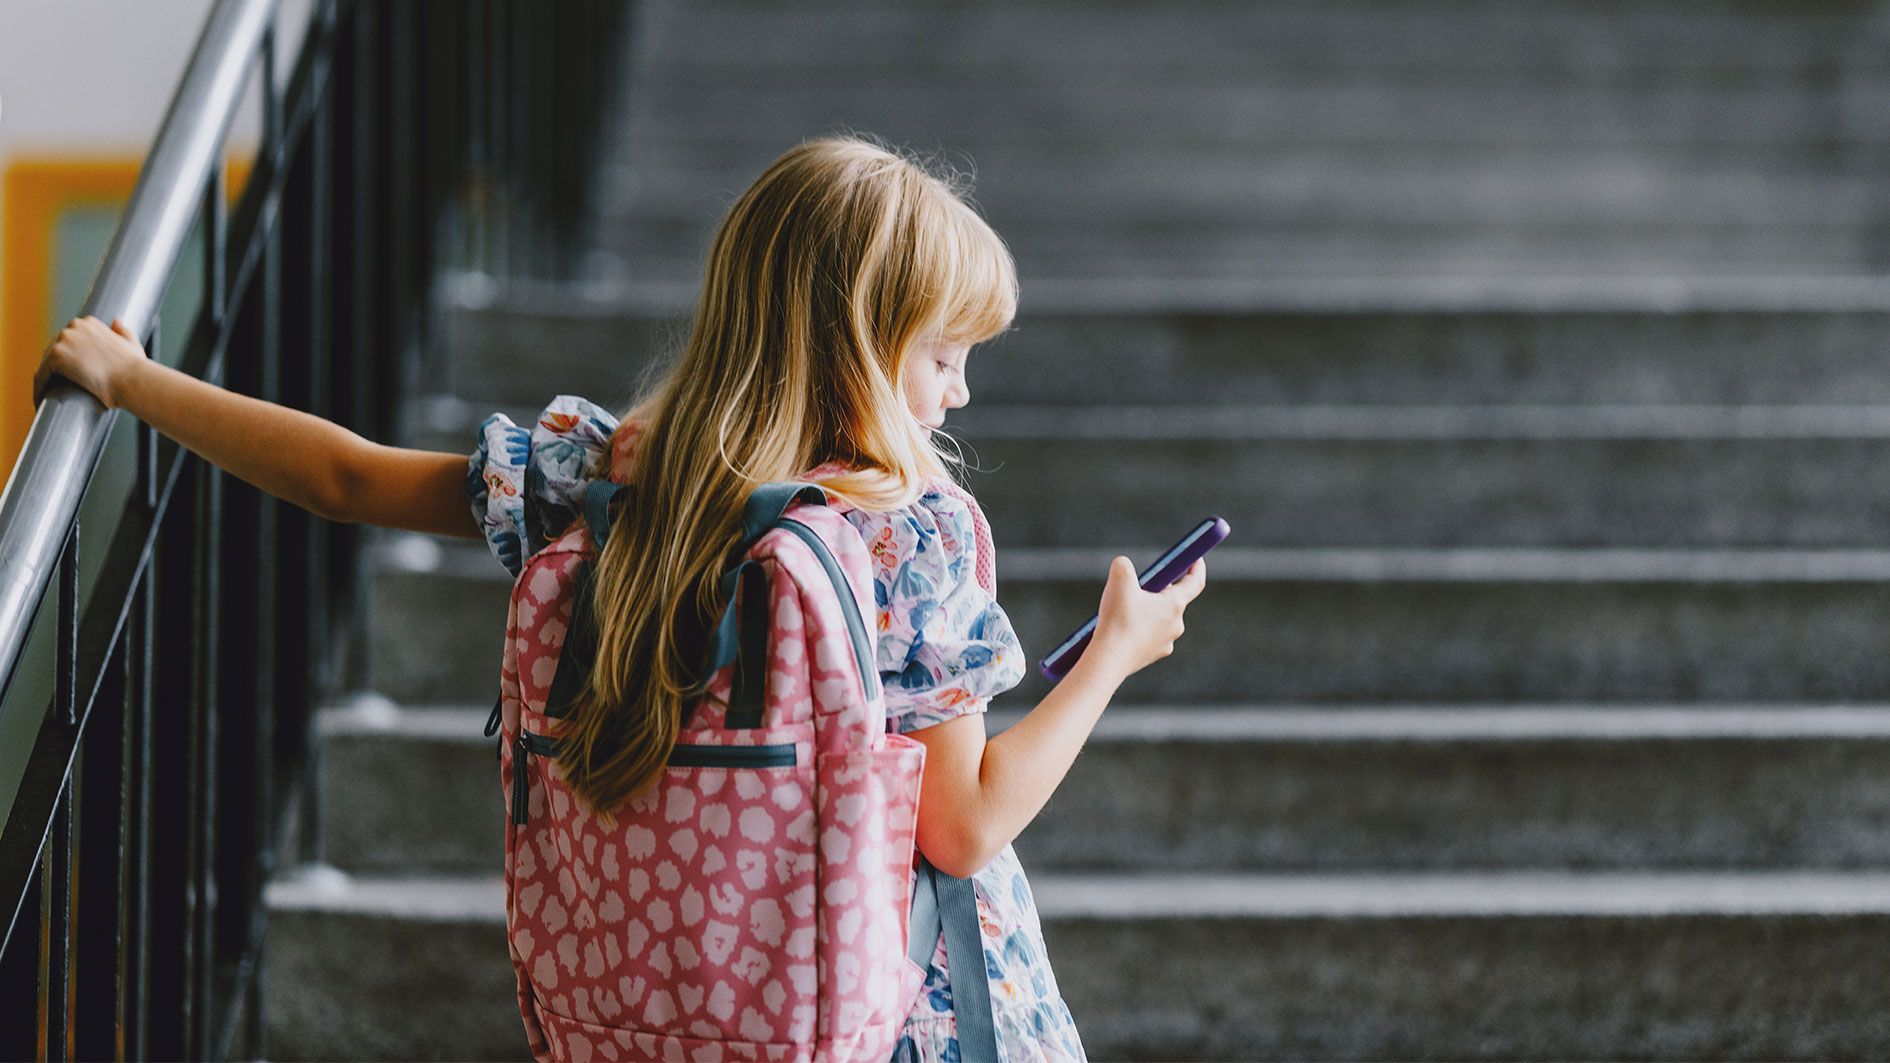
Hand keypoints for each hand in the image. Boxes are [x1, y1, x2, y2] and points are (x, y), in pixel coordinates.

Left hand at [34, 315, 147, 408]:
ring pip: (46, 362)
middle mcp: (74, 326)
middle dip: (56, 367)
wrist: (132, 380)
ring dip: (46, 377)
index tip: (72, 370)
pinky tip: (42, 397)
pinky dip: (41, 386)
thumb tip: (116, 322)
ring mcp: (63, 340)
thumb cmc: (134, 367)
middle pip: (56, 349)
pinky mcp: (56, 357)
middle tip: (60, 385)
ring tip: (50, 394)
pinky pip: (42, 374)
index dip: (70, 356)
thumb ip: (123, 331)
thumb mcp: (131, 343)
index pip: (69, 339)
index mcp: (89, 323)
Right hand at [1088, 554, 1206, 679]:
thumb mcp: (1119, 580)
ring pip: (1159, 619)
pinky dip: (1139, 628)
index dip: (1196, 568)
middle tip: (1140, 584)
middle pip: (1173, 600)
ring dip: (1147, 610)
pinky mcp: (1153, 655)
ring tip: (1124, 609)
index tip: (1195, 559)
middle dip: (1159, 589)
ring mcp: (1166, 642)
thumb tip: (1124, 565)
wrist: (1109, 659)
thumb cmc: (1118, 620)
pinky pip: (1149, 635)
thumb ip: (1124, 565)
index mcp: (1174, 604)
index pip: (1195, 582)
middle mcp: (1176, 624)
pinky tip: (1122, 628)